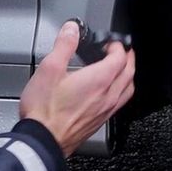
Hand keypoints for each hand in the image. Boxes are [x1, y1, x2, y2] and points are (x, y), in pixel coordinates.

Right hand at [19, 21, 135, 156]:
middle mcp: (107, 96)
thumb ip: (64, 45)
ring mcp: (106, 110)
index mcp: (99, 80)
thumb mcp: (49, 69)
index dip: (118, 45)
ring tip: (122, 69)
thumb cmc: (44, 110)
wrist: (43, 141)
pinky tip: (111, 92)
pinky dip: (121, 91)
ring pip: (128, 89)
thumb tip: (72, 29)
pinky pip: (120, 103)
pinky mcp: (100, 122)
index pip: (120, 57)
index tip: (110, 41)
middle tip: (122, 50)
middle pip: (129, 73)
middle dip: (127, 58)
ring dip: (128, 75)